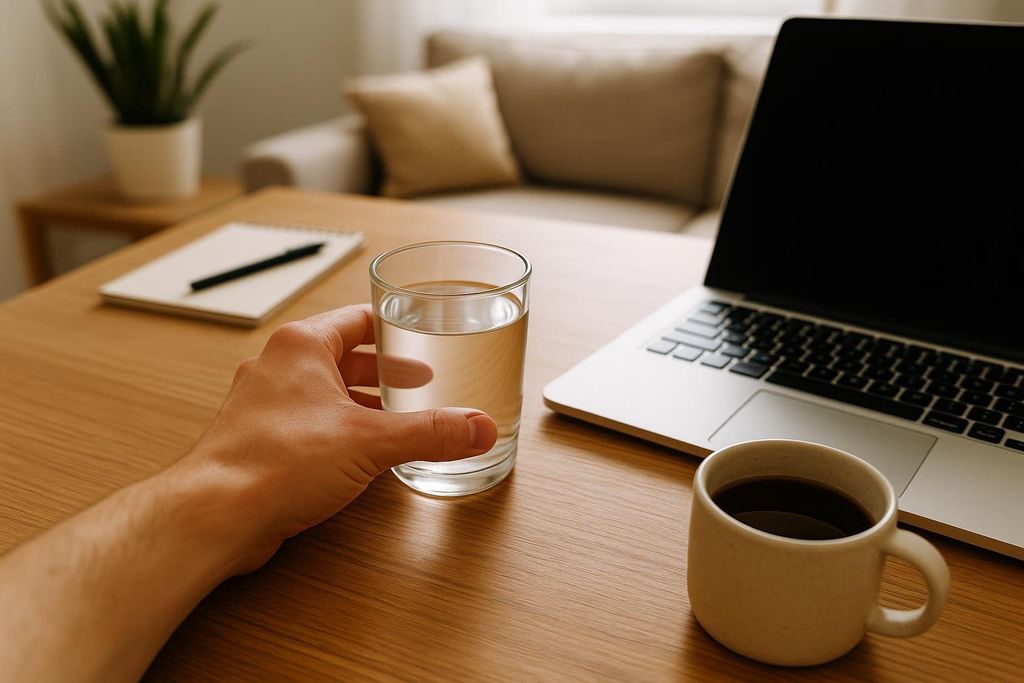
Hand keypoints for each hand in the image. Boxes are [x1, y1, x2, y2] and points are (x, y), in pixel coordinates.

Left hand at [183, 304, 497, 572]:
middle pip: (343, 357)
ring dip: (362, 404)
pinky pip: (309, 424)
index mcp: (301, 346)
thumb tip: (477, 427)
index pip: (358, 320)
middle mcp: (278, 368)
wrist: (216, 514)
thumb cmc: (271, 463)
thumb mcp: (370, 441)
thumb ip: (430, 433)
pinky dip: (339, 431)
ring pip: (324, 393)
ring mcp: (265, 405)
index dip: (396, 330)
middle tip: (418, 381)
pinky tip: (360, 454)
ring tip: (396, 417)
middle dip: (384, 372)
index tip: (422, 336)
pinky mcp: (260, 441)